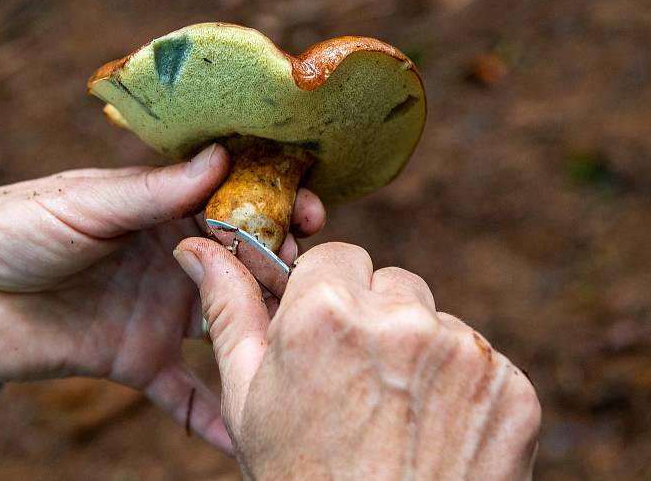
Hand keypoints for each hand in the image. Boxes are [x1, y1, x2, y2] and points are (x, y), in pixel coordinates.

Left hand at [0, 144, 325, 452]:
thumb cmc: (11, 228)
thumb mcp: (84, 202)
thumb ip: (153, 191)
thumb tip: (223, 157)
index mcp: (159, 210)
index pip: (233, 202)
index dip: (275, 202)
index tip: (312, 209)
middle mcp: (171, 259)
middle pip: (243, 263)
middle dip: (281, 266)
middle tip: (308, 275)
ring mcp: (160, 312)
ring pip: (228, 324)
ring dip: (264, 332)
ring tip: (301, 342)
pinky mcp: (139, 359)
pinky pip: (185, 393)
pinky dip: (213, 416)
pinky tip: (246, 435)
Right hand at [174, 239, 540, 478]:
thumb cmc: (300, 477)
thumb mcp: (249, 397)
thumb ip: (229, 310)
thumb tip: (195, 249)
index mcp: (325, 316)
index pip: (339, 257)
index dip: (329, 295)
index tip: (327, 331)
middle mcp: (400, 322)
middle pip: (393, 284)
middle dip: (376, 317)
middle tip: (361, 380)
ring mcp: (464, 354)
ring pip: (438, 322)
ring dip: (421, 352)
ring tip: (397, 415)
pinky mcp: (512, 388)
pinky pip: (483, 361)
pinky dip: (464, 388)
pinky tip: (436, 431)